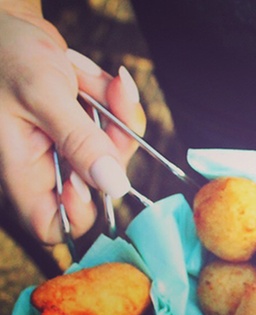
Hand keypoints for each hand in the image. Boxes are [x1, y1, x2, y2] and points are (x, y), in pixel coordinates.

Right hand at [0, 3, 144, 243]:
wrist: (9, 24)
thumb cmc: (5, 54)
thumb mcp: (42, 94)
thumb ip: (78, 140)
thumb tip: (115, 186)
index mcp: (22, 170)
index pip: (52, 224)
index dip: (79, 211)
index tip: (92, 177)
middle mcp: (46, 164)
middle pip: (99, 186)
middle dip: (114, 146)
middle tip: (109, 113)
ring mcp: (68, 146)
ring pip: (116, 153)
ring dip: (118, 116)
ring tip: (105, 83)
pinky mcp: (86, 126)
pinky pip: (118, 126)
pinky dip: (118, 101)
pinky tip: (107, 78)